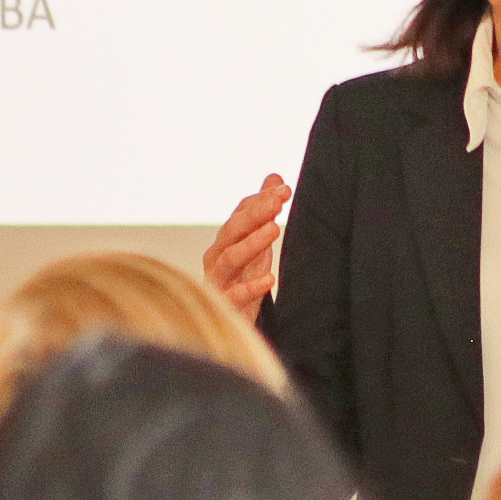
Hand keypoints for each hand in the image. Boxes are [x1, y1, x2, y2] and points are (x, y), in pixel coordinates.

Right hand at [204, 175, 288, 319]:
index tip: (283, 189)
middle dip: (255, 213)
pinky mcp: (224, 306)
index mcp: (226, 240)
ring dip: (252, 243)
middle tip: (278, 202)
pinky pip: (234, 295)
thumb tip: (275, 177)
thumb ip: (263, 212)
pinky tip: (269, 280)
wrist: (228, 322)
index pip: (240, 213)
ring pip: (231, 257)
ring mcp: (218, 280)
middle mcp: (217, 256)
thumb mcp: (255, 242)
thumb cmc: (241, 278)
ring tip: (274, 229)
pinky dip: (250, 287)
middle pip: (233, 230)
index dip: (260, 200)